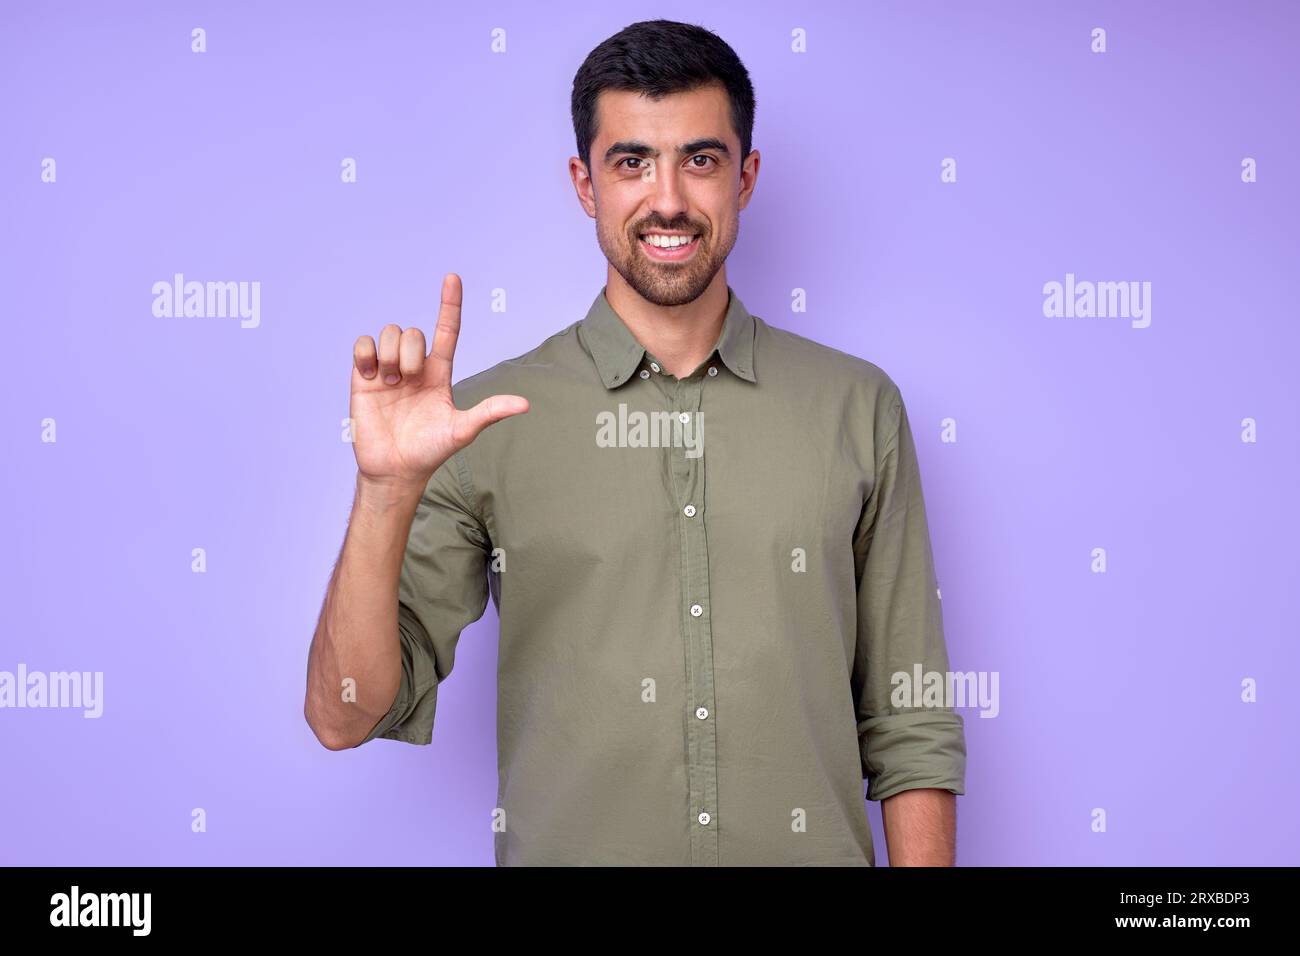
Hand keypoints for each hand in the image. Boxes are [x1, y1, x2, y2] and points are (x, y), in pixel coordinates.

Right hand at [349, 273, 528, 486]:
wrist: (395, 470)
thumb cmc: (430, 452)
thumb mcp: (462, 430)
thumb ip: (489, 412)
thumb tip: (525, 405)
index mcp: (439, 373)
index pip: (447, 330)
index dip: (450, 303)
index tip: (453, 278)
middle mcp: (414, 366)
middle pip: (413, 332)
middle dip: (410, 353)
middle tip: (407, 383)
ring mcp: (388, 370)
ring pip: (390, 333)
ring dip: (390, 356)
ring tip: (391, 385)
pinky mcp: (363, 377)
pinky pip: (363, 344)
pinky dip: (366, 354)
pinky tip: (369, 376)